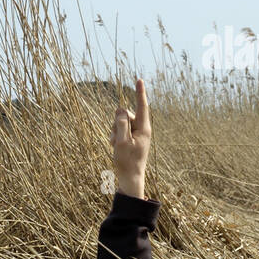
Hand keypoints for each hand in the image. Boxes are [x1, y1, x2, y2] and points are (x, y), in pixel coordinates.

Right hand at [110, 78, 150, 198]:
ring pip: (121, 123)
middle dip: (117, 123)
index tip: (139, 80)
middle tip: (116, 139)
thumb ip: (121, 123)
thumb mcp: (121, 141)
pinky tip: (115, 147)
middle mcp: (142, 129)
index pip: (142, 106)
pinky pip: (120, 131)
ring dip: (115, 132)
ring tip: (116, 146)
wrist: (129, 178)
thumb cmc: (127, 161)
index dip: (140, 93)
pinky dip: (115, 137)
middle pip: (127, 115)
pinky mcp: (131, 139)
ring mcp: (136, 135)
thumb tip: (120, 109)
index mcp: (144, 129)